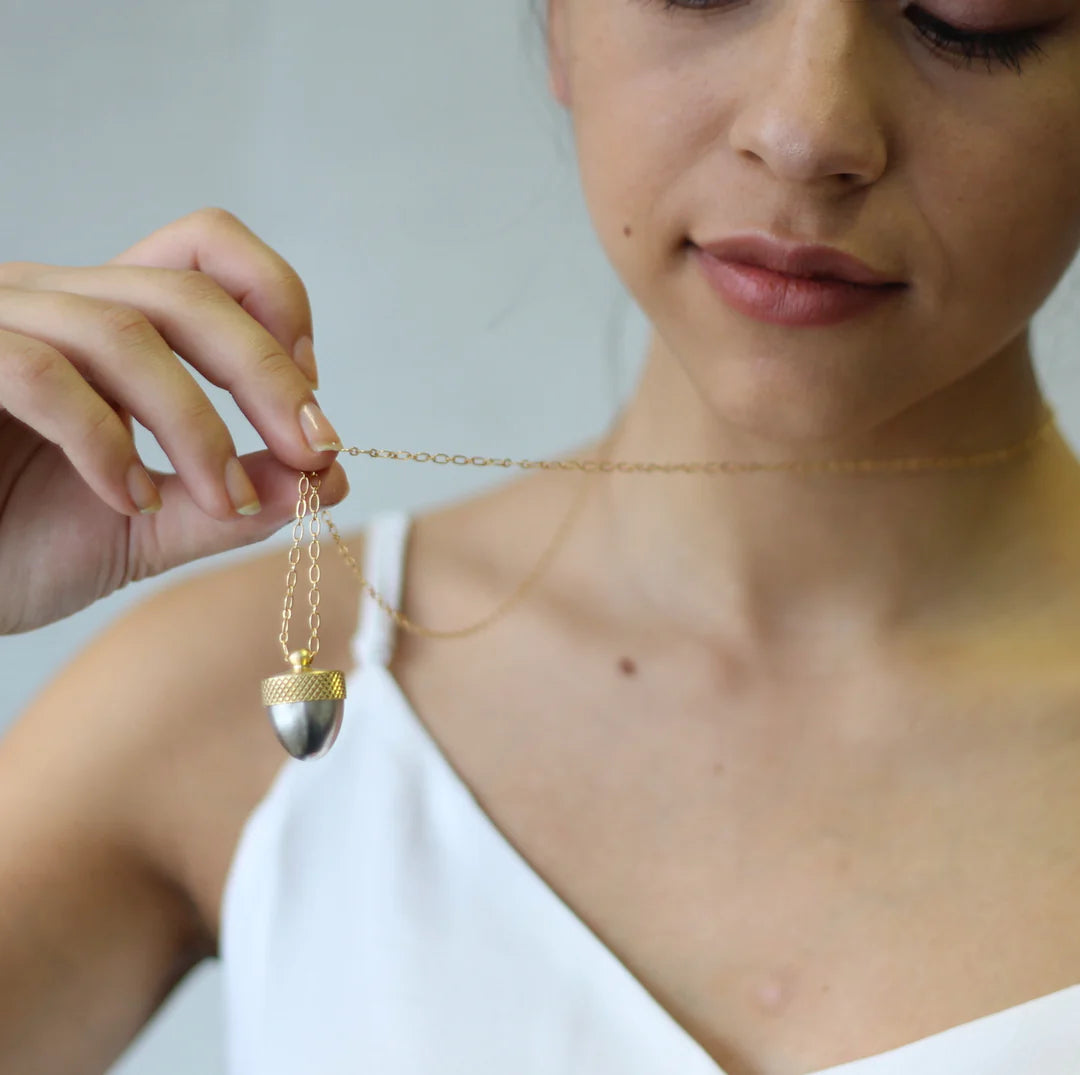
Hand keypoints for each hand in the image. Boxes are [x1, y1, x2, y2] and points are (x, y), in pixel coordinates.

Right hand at [0, 206, 350, 634]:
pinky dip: (105, 441)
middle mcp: (55, 304)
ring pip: (125, 329)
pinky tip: (128, 498)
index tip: (310, 392)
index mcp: (107, 325)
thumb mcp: (147, 528)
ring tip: (229, 501)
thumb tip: (327, 482)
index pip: (204, 254)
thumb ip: (230, 503)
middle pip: (188, 290)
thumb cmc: (12, 547)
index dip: (275, 304)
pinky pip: (40, 374)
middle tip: (315, 450)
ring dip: (198, 424)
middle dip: (268, 373)